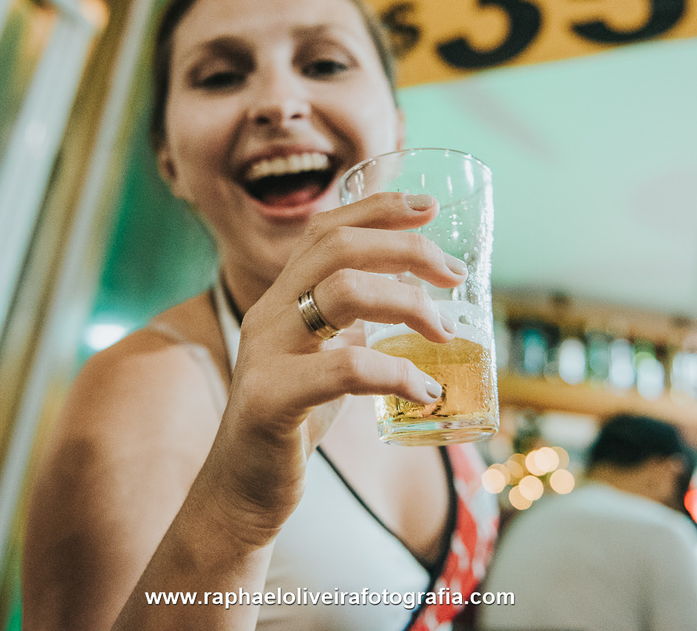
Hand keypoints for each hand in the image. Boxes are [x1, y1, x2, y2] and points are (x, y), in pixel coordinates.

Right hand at [200, 192, 466, 548]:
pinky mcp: (271, 400)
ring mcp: (266, 354)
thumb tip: (416, 297)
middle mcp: (269, 314)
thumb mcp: (323, 358)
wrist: (242, 491)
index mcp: (282, 299)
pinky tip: (426, 392)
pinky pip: (346, 369)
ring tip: (446, 332)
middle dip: (406, 249)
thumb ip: (353, 325)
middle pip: (337, 248)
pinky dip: (398, 374)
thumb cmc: (293, 421)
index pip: (326, 231)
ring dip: (408, 303)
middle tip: (454, 273)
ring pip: (342, 293)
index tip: (428, 205)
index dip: (378, 208)